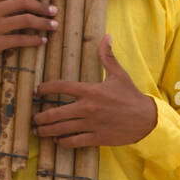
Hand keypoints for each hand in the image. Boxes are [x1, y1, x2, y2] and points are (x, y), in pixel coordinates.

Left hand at [33, 35, 157, 147]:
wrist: (148, 119)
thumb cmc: (131, 96)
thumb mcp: (119, 75)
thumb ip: (108, 57)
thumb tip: (107, 36)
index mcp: (90, 90)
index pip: (61, 87)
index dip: (45, 89)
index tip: (35, 91)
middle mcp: (88, 107)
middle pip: (55, 113)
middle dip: (40, 117)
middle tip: (31, 118)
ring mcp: (92, 124)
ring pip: (62, 129)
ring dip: (46, 131)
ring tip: (37, 131)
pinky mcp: (98, 137)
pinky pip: (75, 141)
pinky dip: (63, 142)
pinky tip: (56, 141)